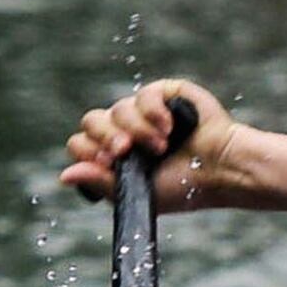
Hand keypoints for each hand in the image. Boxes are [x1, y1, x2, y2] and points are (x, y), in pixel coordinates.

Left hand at [62, 82, 233, 206]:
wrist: (222, 171)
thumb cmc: (185, 187)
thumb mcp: (135, 192)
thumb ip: (100, 182)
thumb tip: (65, 175)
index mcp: (116, 156)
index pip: (81, 143)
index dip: (89, 151)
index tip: (109, 162)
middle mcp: (126, 131)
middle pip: (92, 121)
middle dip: (106, 137)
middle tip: (126, 152)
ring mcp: (144, 111)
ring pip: (117, 109)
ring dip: (138, 129)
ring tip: (162, 146)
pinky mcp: (166, 94)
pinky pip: (144, 94)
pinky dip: (152, 111)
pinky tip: (168, 127)